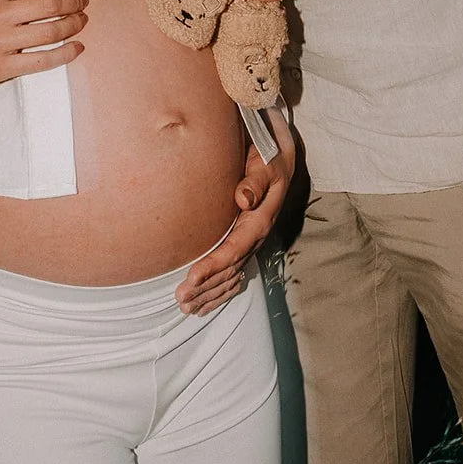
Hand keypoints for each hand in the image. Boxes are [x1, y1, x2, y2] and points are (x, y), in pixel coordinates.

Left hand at [175, 112, 295, 315]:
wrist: (281, 156)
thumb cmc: (269, 156)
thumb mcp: (265, 162)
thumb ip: (255, 181)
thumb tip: (243, 199)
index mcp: (259, 220)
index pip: (233, 249)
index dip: (212, 266)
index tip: (191, 279)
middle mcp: (256, 236)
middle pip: (230, 270)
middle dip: (206, 288)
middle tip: (181, 301)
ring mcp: (251, 241)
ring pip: (231, 276)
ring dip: (210, 294)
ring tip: (187, 308)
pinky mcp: (246, 241)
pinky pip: (235, 274)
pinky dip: (220, 291)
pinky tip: (205, 302)